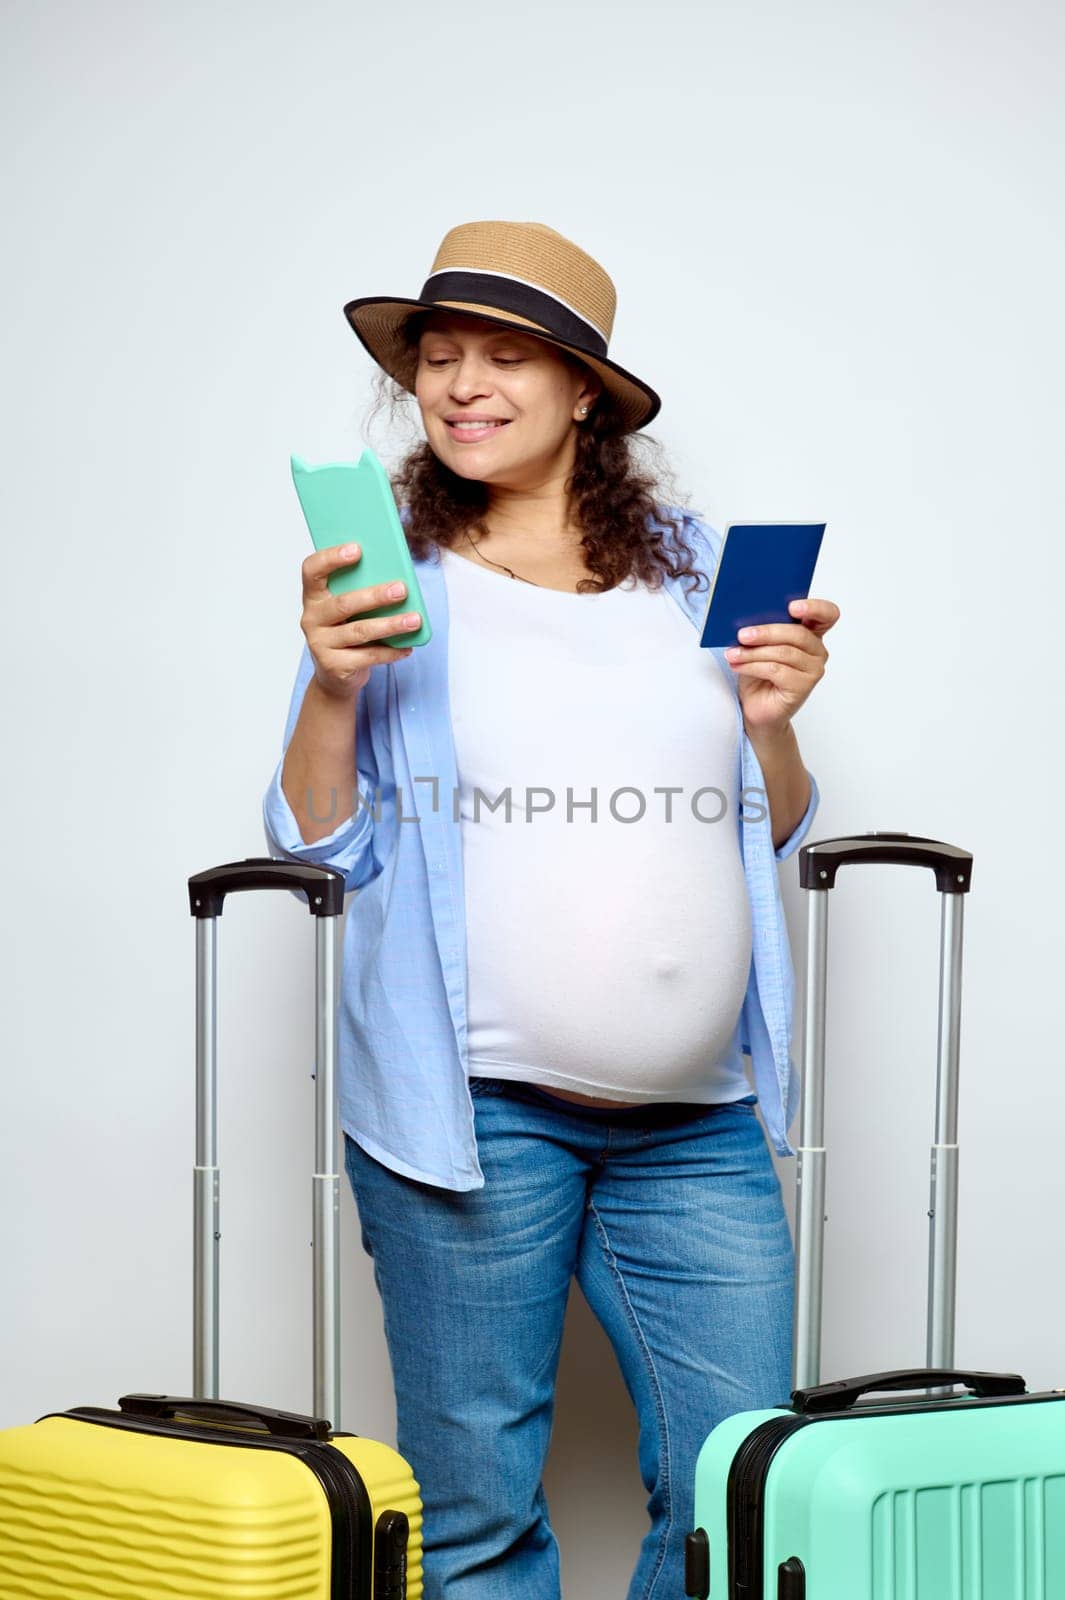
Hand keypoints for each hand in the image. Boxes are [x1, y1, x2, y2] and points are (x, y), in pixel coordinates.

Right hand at [301, 542, 421, 700]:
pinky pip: (368, 656)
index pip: (312, 571)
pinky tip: (408, 646)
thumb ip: (360, 591)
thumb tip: (396, 577)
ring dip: (391, 625)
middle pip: (344, 603)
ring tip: (415, 620)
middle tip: (402, 589)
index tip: (357, 549)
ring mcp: (320, 644)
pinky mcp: (334, 666)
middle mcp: (311, 619)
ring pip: (360, 631)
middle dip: (376, 596)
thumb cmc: (345, 631)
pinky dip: (391, 651)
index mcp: (313, 597)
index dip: (331, 558)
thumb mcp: (348, 610)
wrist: (335, 675)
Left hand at [722, 598, 839, 737]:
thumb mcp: (759, 646)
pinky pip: (777, 670)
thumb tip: (748, 618)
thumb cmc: (759, 674)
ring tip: (733, 654)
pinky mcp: (803, 687)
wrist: (755, 707)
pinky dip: (753, 666)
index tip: (792, 607)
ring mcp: (813, 670)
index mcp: (811, 633)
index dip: (814, 608)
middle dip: (767, 632)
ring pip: (784, 652)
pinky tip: (738, 665)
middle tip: (742, 634)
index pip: (827, 615)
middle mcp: (817, 651)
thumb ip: (763, 630)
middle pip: (798, 634)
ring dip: (753, 652)